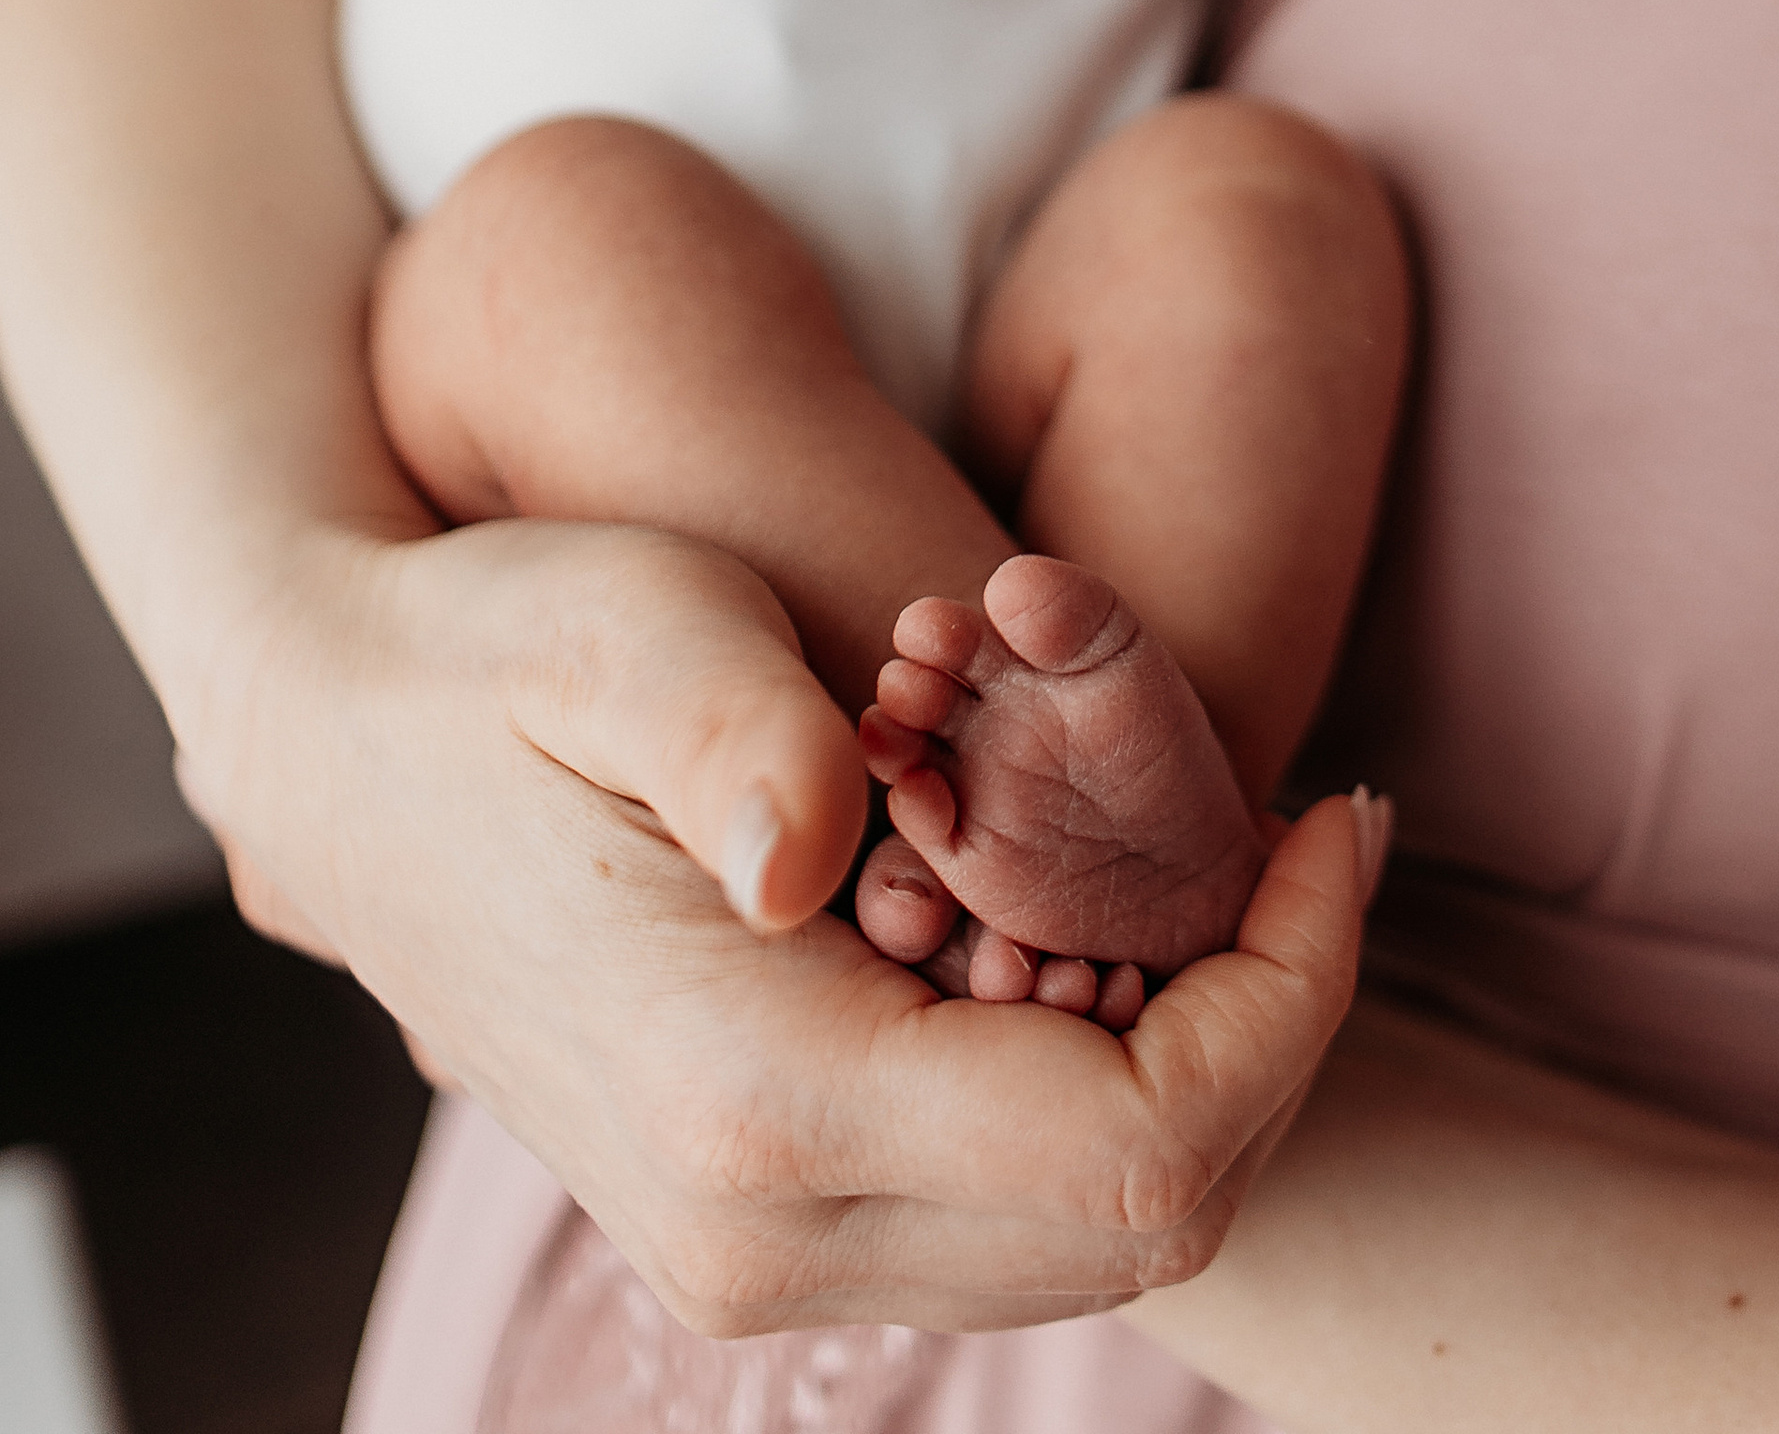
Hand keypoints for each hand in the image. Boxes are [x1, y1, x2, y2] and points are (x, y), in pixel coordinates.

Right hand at [189, 509, 1372, 1335]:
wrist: (343, 757)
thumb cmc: (491, 656)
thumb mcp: (611, 621)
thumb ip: (722, 722)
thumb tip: (816, 848)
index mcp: (748, 1099)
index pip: (1140, 1144)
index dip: (1293, 995)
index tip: (1334, 818)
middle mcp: (758, 1236)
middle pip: (1152, 1220)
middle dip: (1281, 1028)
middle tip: (1314, 831)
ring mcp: (755, 1258)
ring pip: (1102, 1239)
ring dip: (1212, 1059)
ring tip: (1239, 863)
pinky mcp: (763, 1230)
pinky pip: (1018, 1213)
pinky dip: (1120, 1085)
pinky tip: (1111, 919)